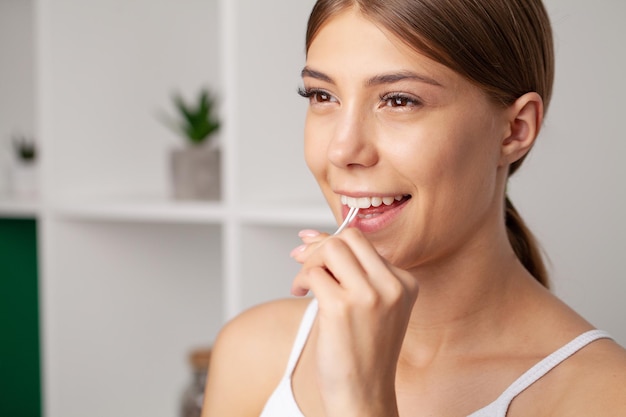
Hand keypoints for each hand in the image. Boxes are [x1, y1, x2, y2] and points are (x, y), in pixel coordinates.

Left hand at [290, 228, 418, 416]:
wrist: (364, 396)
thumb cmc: (362, 354)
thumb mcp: (370, 306)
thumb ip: (351, 271)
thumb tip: (312, 237)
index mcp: (404, 283)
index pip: (364, 242)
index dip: (332, 240)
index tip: (310, 246)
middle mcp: (391, 285)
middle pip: (349, 238)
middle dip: (320, 246)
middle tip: (302, 262)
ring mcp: (369, 296)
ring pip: (331, 248)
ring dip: (309, 262)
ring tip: (303, 284)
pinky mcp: (342, 307)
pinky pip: (313, 273)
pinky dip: (301, 280)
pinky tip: (301, 294)